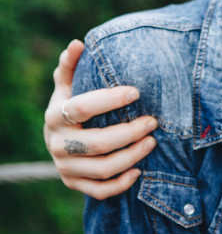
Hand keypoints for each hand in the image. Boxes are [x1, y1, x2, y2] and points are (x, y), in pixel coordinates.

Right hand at [43, 40, 157, 199]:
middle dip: (130, 133)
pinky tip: (140, 171)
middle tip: (153, 121)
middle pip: (97, 143)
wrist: (59, 138)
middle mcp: (56, 143)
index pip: (82, 107)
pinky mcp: (74, 184)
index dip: (110, 100)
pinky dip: (121, 183)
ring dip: (132, 156)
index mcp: (55, 115)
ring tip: (153, 142)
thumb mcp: (69, 85)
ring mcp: (65, 166)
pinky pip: (99, 190)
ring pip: (102, 168)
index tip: (136, 92)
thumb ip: (72, 65)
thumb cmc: (72, 105)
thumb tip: (78, 44)